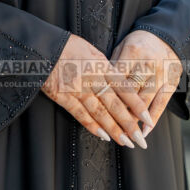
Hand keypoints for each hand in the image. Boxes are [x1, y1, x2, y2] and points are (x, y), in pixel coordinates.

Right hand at [41, 33, 153, 149]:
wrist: (42, 47)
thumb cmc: (67, 46)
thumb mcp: (91, 51)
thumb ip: (105, 67)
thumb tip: (118, 81)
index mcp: (102, 66)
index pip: (125, 89)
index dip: (137, 106)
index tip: (148, 119)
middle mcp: (92, 79)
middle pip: (115, 105)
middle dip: (129, 125)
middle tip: (140, 140)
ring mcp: (77, 89)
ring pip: (100, 113)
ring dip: (114, 130)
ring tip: (126, 143)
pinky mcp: (63, 97)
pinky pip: (80, 114)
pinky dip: (92, 126)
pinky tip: (103, 136)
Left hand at [109, 30, 182, 138]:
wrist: (167, 37)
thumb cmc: (138, 44)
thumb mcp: (122, 47)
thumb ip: (112, 66)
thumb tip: (99, 87)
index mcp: (133, 53)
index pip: (117, 77)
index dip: (107, 94)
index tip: (97, 109)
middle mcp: (148, 65)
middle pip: (131, 92)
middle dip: (119, 110)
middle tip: (108, 126)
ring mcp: (161, 75)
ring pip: (145, 101)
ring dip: (134, 119)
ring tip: (124, 134)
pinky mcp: (171, 84)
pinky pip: (161, 104)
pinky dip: (153, 120)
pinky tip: (144, 132)